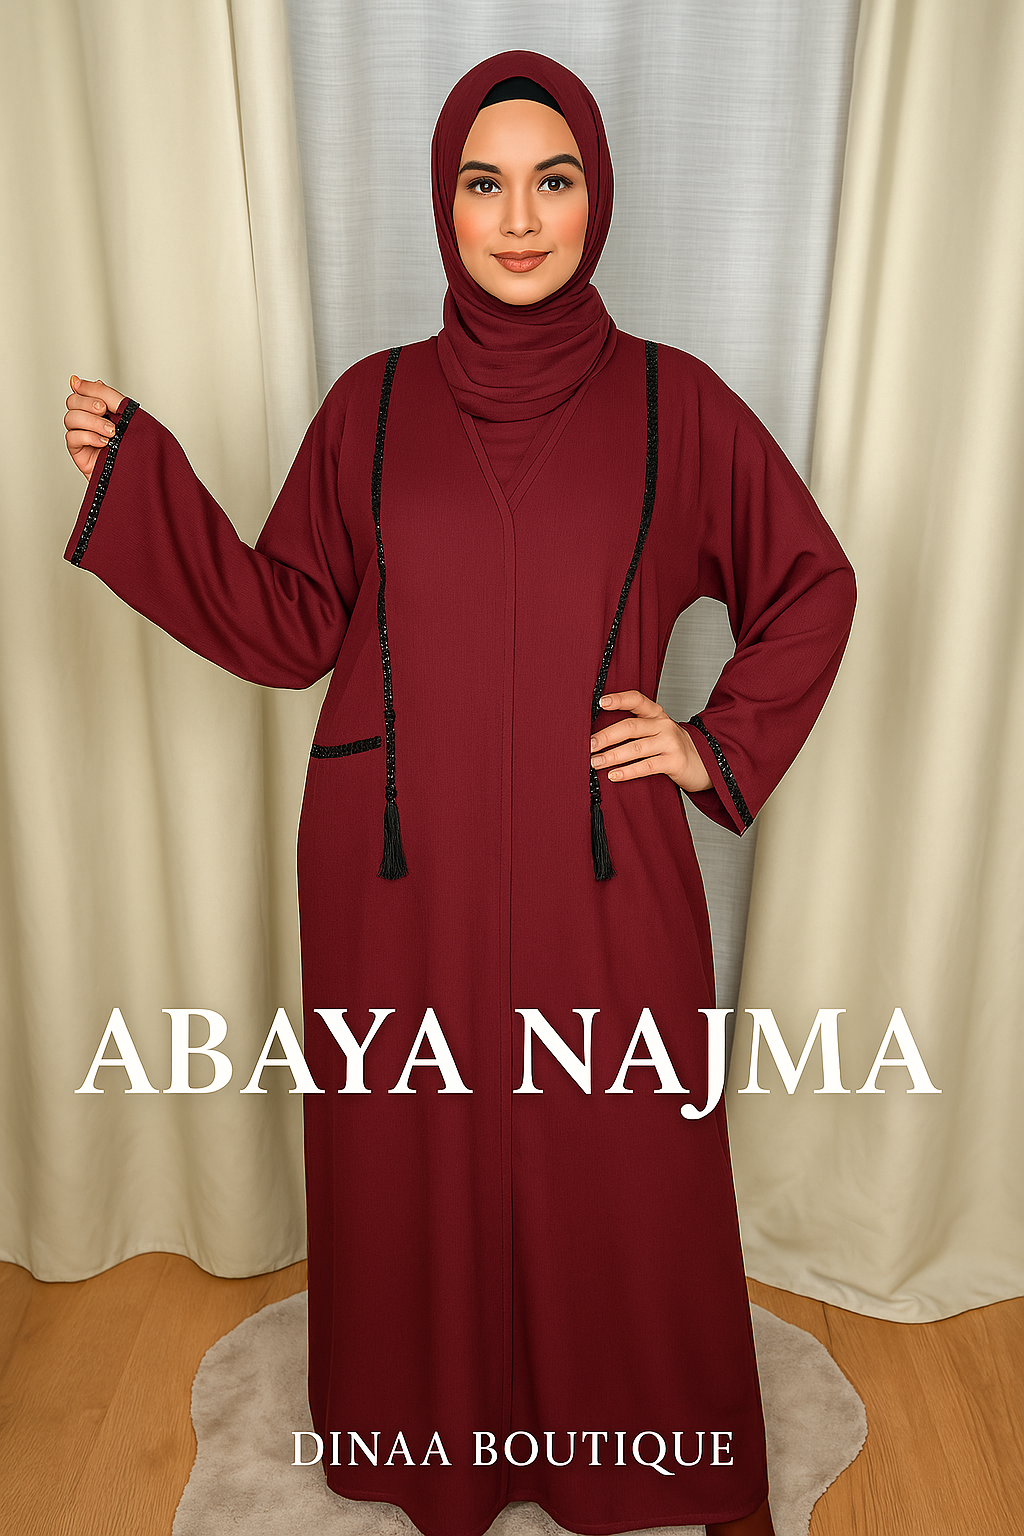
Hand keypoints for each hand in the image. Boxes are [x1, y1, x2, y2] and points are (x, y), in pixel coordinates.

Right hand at [64, 376, 125, 478]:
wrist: (141, 471)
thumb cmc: (135, 445)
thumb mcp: (124, 413)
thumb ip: (104, 393)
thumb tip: (76, 380)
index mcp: (98, 408)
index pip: (82, 390)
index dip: (88, 390)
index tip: (102, 401)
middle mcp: (87, 419)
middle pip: (72, 401)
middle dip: (89, 404)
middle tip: (105, 412)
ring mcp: (81, 435)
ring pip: (70, 418)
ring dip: (92, 422)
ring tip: (111, 432)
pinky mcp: (78, 451)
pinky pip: (72, 437)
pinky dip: (88, 437)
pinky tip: (103, 442)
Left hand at [590, 689, 712, 792]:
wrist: (704, 762)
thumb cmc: (672, 747)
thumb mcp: (656, 731)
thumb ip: (635, 729)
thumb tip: (599, 736)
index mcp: (656, 714)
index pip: (636, 700)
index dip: (618, 699)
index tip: (600, 702)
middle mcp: (663, 725)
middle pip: (630, 727)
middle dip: (606, 736)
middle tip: (588, 745)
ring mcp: (670, 743)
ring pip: (636, 748)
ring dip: (612, 756)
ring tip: (595, 762)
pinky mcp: (674, 761)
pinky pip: (647, 766)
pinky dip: (628, 771)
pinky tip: (613, 775)